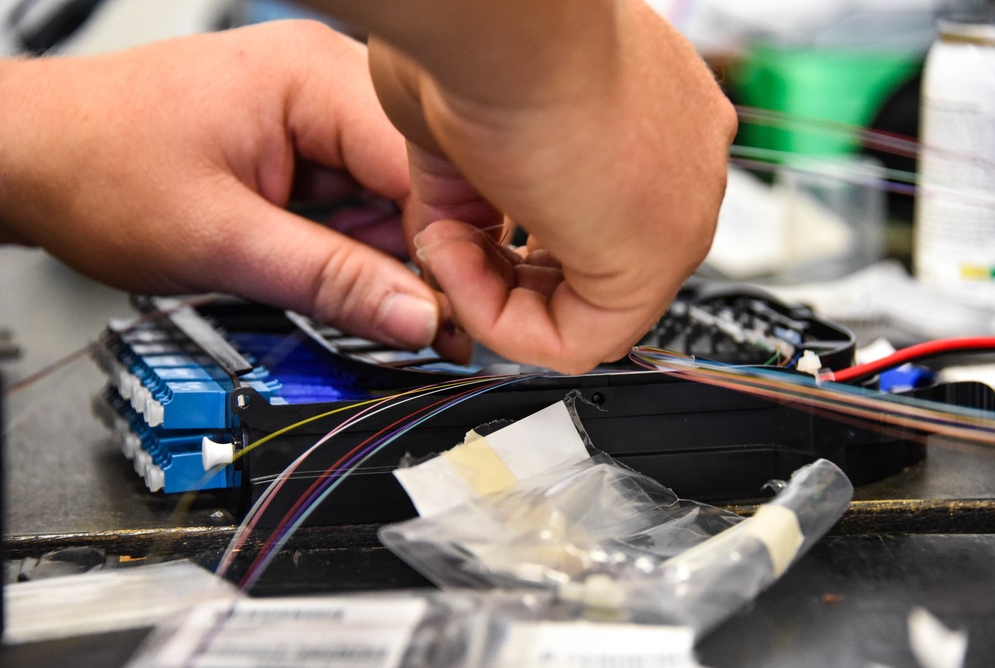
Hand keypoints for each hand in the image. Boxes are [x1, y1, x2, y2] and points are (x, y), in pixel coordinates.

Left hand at [0, 21, 450, 352]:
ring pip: (395, 196)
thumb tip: (417, 318)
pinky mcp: (300, 145)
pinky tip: (362, 289)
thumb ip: (330, 282)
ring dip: (396, 259)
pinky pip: (358, 201)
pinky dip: (363, 251)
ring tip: (392, 318)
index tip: (460, 312)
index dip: (451, 244)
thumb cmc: (93, 167)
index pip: (424, 163)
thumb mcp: (220, 240)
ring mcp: (314, 113)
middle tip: (436, 328)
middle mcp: (323, 82)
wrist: (28, 158)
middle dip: (427, 257)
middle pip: (420, 178)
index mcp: (312, 78)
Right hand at [312, 0, 737, 372]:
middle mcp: (676, 164)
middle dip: (499, 273)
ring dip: (492, 295)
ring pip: (585, 313)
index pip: (584, 218)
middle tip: (446, 242)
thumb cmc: (479, 29)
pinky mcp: (657, 257)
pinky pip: (577, 341)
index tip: (456, 225)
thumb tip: (455, 235)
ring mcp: (678, 209)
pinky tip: (457, 260)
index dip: (504, 243)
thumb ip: (473, 192)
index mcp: (646, 117)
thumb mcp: (465, 125)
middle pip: (587, 269)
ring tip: (444, 243)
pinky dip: (501, 322)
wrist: (493, 13)